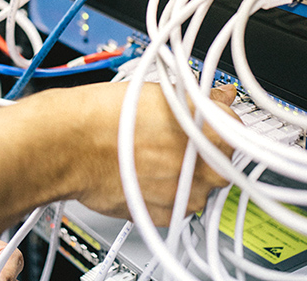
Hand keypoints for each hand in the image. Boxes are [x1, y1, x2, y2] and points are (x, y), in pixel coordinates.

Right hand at [53, 81, 238, 225]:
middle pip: (221, 160)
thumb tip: (220, 96)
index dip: (215, 122)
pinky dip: (166, 192)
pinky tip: (144, 173)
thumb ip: (203, 98)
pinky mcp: (165, 216)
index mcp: (211, 131)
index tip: (203, 121)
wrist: (71, 144)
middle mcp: (205, 167)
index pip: (235, 127)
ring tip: (154, 156)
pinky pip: (178, 204)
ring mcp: (186, 195)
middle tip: (174, 138)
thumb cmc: (107, 115)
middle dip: (203, 151)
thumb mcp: (162, 90)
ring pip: (200, 186)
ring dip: (185, 174)